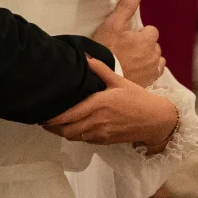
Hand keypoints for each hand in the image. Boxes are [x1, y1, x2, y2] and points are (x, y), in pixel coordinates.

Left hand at [45, 60, 179, 152]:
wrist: (155, 120)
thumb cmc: (137, 98)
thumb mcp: (119, 80)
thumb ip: (100, 69)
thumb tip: (85, 56)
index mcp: (99, 104)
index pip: (70, 114)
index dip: (54, 118)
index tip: (43, 115)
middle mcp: (97, 121)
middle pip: (67, 129)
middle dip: (54, 127)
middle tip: (44, 120)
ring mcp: (101, 133)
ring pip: (75, 137)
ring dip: (63, 132)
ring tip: (55, 125)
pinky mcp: (106, 141)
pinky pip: (85, 140)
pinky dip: (76, 135)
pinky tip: (74, 128)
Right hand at [92, 0, 164, 86]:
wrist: (98, 77)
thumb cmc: (106, 48)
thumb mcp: (113, 23)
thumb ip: (127, 6)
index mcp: (148, 41)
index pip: (152, 31)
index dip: (140, 32)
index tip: (127, 36)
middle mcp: (153, 56)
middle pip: (154, 46)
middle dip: (144, 45)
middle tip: (127, 48)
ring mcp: (151, 72)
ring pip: (156, 60)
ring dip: (148, 58)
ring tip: (132, 60)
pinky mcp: (146, 84)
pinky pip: (154, 74)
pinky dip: (148, 71)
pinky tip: (136, 71)